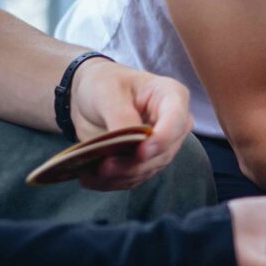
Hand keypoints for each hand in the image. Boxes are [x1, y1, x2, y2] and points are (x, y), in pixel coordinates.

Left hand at [69, 59, 193, 190]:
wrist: (89, 98)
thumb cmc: (103, 84)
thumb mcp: (108, 92)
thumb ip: (121, 116)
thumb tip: (131, 146)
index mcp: (171, 96)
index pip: (177, 121)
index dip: (163, 139)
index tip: (141, 152)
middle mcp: (173, 124)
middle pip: (163, 152)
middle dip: (134, 164)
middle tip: (104, 167)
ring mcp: (161, 146)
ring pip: (148, 169)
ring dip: (120, 176)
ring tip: (92, 174)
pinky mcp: (145, 162)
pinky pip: (134, 178)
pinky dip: (112, 182)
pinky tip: (91, 178)